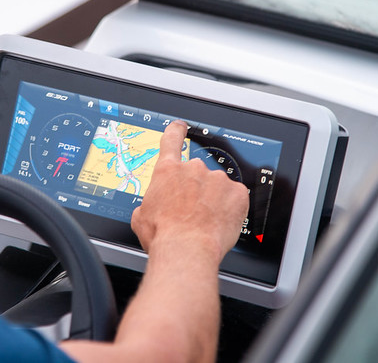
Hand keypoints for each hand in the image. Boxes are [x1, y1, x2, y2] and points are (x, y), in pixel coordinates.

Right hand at [131, 120, 248, 261]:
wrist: (187, 250)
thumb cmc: (163, 236)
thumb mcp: (141, 217)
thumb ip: (149, 202)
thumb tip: (150, 207)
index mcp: (168, 172)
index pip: (171, 140)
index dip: (176, 131)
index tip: (180, 127)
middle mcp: (193, 169)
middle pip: (196, 172)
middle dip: (195, 189)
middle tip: (191, 212)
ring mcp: (217, 179)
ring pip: (217, 186)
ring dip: (213, 200)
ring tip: (206, 222)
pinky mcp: (237, 192)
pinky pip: (235, 197)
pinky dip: (230, 208)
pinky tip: (221, 222)